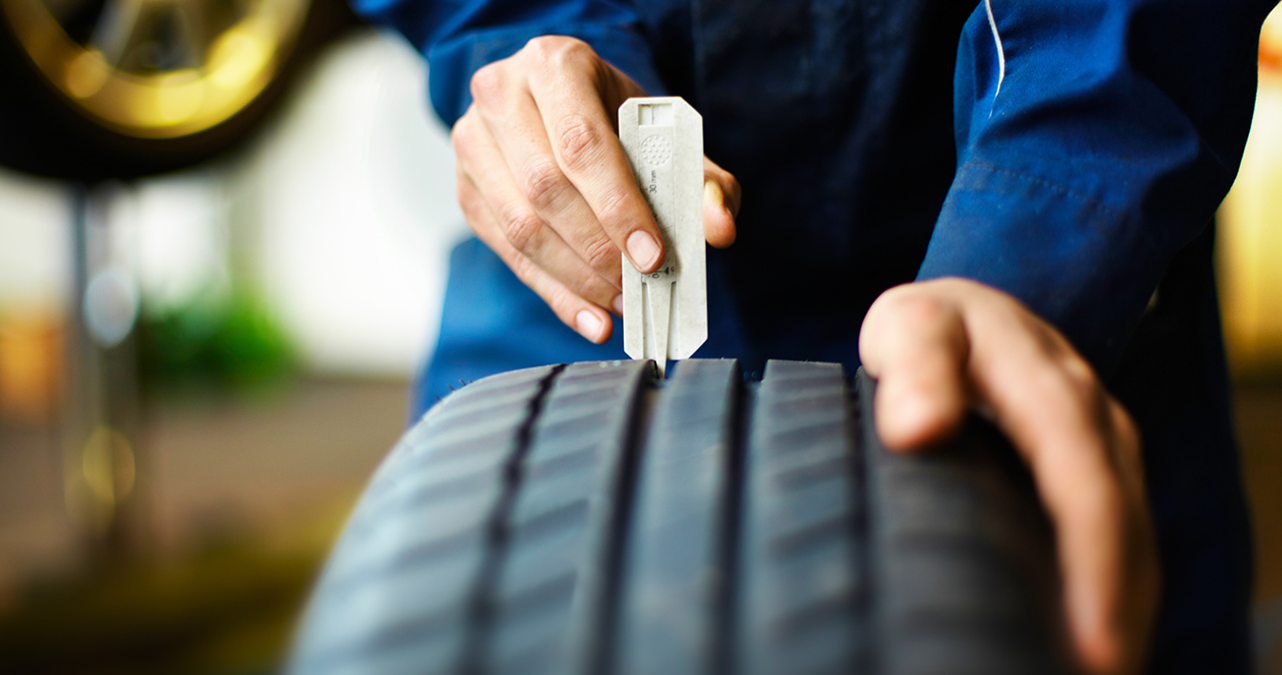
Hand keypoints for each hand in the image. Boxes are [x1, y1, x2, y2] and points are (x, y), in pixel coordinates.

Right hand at [452, 36, 740, 342]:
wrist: (562, 106)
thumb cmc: (617, 120)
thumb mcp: (666, 133)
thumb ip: (702, 179)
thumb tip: (719, 228)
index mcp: (554, 65)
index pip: (582, 145)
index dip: (618, 206)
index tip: (652, 256)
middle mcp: (500, 95)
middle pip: (545, 188)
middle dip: (598, 249)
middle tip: (639, 285)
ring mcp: (473, 144)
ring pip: (519, 226)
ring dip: (576, 278)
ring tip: (620, 304)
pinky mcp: (466, 189)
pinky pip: (507, 253)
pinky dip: (554, 292)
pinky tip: (590, 317)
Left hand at [859, 278, 1159, 674]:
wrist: (963, 308)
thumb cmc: (926, 327)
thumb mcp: (909, 328)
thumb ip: (913, 368)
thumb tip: (917, 428)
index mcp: (1049, 384)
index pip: (1085, 480)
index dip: (1095, 562)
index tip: (1091, 639)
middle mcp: (1094, 416)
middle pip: (1125, 522)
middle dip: (1120, 607)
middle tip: (1098, 673)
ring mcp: (1106, 442)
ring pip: (1136, 534)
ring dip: (1125, 607)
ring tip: (1098, 666)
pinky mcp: (1103, 465)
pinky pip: (1125, 532)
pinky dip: (1117, 588)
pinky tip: (1089, 638)